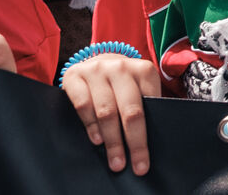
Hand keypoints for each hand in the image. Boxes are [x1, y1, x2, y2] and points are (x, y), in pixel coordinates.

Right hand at [61, 54, 160, 174]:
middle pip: (131, 110)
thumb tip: (153, 140)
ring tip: (116, 160)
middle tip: (136, 166)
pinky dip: (91, 125)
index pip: (151, 106)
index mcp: (144, 70)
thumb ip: (146, 105)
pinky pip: (83, 105)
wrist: (96, 61)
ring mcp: (97, 70)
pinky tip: (97, 141)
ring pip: (107, 111)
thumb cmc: (122, 83)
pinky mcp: (74, 76)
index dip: (149, 135)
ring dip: (112, 140)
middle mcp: (121, 67)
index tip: (147, 160)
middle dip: (134, 142)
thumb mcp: (138, 86)